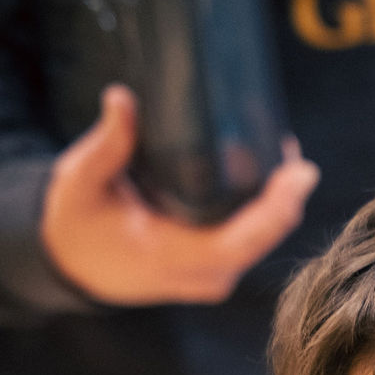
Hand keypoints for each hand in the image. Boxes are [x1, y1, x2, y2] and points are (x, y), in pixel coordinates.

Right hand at [40, 85, 319, 304]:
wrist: (75, 263)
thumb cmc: (78, 222)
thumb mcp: (80, 181)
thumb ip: (107, 143)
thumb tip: (121, 97)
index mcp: (169, 258)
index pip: (237, 243)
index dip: (274, 211)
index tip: (298, 176)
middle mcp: (200, 274)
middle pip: (261, 240)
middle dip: (286, 199)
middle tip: (296, 157)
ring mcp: (212, 276)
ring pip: (262, 242)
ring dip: (280, 203)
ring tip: (288, 159)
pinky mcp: (217, 268)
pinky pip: (253, 241)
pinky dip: (267, 212)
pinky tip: (276, 178)